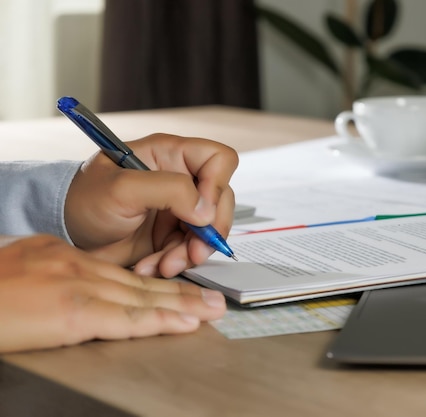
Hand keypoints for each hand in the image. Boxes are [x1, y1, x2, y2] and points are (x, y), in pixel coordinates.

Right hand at [0, 235, 225, 352]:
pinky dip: (159, 320)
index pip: (122, 272)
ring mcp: (76, 286)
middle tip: (213, 299)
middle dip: (180, 293)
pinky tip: (183, 323)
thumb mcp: (22, 268)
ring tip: (211, 311)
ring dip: (182, 306)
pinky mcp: (72, 310)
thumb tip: (72, 294)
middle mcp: (76, 266)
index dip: (157, 284)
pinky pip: (126, 317)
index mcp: (64, 256)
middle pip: (140, 282)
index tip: (181, 291)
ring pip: (142, 296)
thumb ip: (53, 279)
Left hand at [65, 134, 238, 276]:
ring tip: (164, 266)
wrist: (65, 235)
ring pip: (208, 231)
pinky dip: (175, 263)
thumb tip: (206, 210)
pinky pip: (190, 251)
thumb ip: (169, 190)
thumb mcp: (122, 189)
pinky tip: (152, 267)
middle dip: (209, 231)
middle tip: (194, 251)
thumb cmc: (83, 200)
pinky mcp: (170, 235)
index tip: (201, 212)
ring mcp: (177, 210)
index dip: (218, 185)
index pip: (218, 159)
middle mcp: (179, 180)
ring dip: (190, 253)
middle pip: (221, 201)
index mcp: (170, 155)